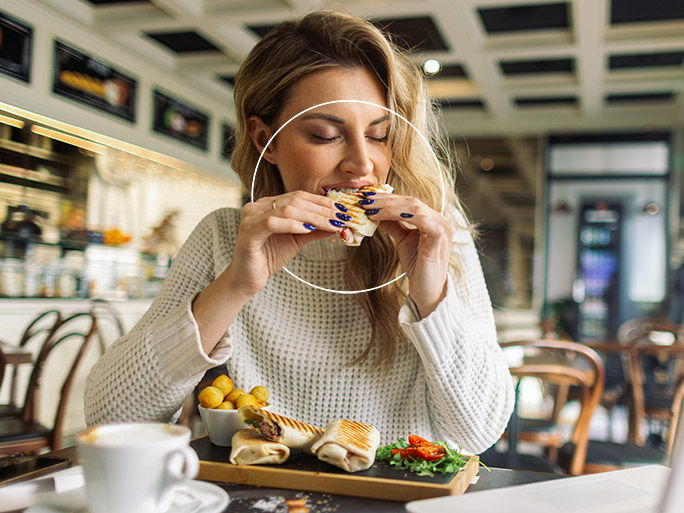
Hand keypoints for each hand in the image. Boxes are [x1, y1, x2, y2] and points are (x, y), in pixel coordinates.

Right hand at [224, 191, 341, 296]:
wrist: (248, 279)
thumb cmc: (269, 257)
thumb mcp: (297, 240)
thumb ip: (314, 230)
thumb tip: (337, 223)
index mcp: (269, 204)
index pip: (299, 196)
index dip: (322, 202)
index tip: (342, 210)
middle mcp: (258, 206)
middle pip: (295, 201)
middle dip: (322, 210)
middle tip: (341, 217)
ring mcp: (251, 218)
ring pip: (287, 210)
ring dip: (313, 217)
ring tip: (331, 224)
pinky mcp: (248, 233)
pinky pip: (272, 223)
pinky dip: (293, 225)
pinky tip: (308, 230)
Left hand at [360, 193, 454, 317]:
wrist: (427, 291)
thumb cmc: (418, 266)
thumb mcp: (403, 240)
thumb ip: (394, 224)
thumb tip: (376, 212)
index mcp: (433, 219)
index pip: (409, 202)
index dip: (388, 198)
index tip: (367, 198)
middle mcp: (441, 220)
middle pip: (411, 202)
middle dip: (385, 200)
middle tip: (364, 201)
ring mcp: (442, 228)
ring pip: (414, 208)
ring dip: (389, 207)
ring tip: (370, 210)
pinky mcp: (439, 239)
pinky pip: (421, 221)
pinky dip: (401, 216)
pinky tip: (383, 217)